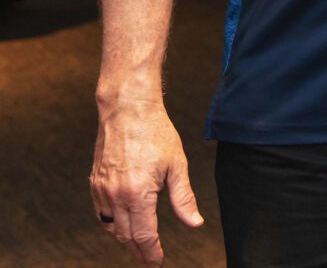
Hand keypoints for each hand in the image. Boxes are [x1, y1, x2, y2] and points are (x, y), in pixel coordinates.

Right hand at [91, 100, 203, 264]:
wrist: (127, 110)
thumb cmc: (156, 133)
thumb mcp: (177, 165)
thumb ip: (184, 198)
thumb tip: (194, 223)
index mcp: (137, 193)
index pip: (144, 235)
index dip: (151, 252)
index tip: (158, 262)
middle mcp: (115, 195)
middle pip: (125, 236)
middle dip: (138, 251)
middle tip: (150, 260)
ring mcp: (101, 190)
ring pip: (111, 227)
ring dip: (124, 241)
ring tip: (138, 248)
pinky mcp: (95, 183)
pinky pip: (101, 214)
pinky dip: (111, 225)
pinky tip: (121, 227)